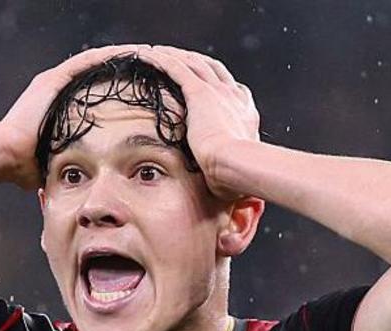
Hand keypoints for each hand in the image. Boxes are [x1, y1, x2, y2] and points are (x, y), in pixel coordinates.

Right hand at [0, 43, 147, 189]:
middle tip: (150, 70)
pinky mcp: (53, 80)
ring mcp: (55, 81)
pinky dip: (108, 57)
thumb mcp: (57, 160)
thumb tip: (84, 180)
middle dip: (123, 71)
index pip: (95, 90)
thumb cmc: (26, 166)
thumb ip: (71, 161)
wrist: (5, 156)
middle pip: (97, 72)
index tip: (142, 91)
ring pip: (95, 62)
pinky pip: (87, 62)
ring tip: (146, 55)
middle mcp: (57, 87)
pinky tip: (130, 54)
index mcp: (60, 104)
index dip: (118, 87)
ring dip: (120, 58)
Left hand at [135, 45, 259, 199]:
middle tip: (178, 61)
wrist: (238, 167)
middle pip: (213, 70)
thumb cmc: (238, 180)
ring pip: (194, 63)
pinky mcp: (200, 93)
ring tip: (156, 53)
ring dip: (175, 56)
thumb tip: (229, 216)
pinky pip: (177, 68)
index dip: (220, 86)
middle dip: (195, 63)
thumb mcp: (236, 178)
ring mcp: (218, 92)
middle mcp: (234, 98)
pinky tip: (146, 56)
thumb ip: (229, 182)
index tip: (209, 87)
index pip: (233, 92)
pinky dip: (162, 60)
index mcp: (245, 116)